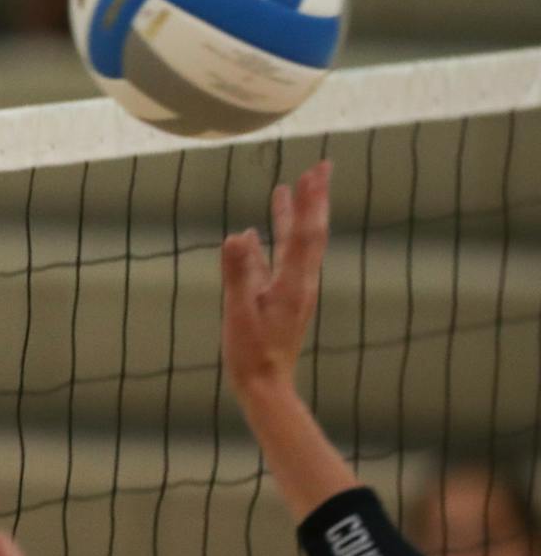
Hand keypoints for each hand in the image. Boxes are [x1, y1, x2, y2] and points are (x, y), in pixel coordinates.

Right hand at [221, 161, 330, 397]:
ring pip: (294, 245)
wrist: (265, 386)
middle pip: (309, 233)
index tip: (316, 171)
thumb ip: (239, 274)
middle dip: (313, 200)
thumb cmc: (252, 353)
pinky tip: (252, 236)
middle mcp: (299, 282)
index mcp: (293, 283)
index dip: (310, 201)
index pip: (305, 233)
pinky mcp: (277, 300)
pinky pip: (276, 262)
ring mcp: (289, 291)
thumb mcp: (240, 313)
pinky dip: (268, 242)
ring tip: (285, 190)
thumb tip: (237, 235)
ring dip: (292, 217)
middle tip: (318, 169)